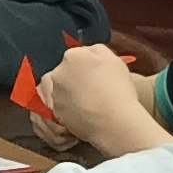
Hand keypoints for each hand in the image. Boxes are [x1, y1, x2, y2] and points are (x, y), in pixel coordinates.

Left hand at [45, 42, 172, 156]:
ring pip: (56, 89)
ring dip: (66, 92)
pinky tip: (81, 110)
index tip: (94, 73)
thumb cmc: (117, 89)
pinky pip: (58, 107)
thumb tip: (86, 52)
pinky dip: (67, 107)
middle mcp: (58, 73)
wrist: (114, 121)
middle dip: (71, 77)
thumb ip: (96, 50)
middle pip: (61, 72)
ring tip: (84, 99)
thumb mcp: (113, 59)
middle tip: (87, 87)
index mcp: (72, 56)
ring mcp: (55, 94)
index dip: (85, 65)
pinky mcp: (55, 113)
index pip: (74, 56)